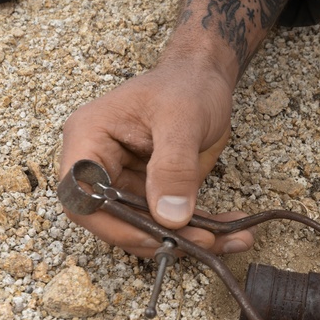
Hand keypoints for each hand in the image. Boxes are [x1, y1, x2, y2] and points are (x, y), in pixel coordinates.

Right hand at [58, 56, 253, 257]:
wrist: (205, 78)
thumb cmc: (186, 85)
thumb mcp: (182, 119)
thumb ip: (174, 167)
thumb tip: (170, 216)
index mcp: (90, 139)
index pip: (81, 197)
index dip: (112, 225)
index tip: (156, 236)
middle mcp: (102, 165)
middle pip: (114, 221)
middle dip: (160, 237)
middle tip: (205, 241)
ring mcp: (128, 182)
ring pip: (147, 228)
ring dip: (189, 240)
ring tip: (232, 239)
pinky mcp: (154, 192)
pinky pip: (173, 220)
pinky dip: (204, 230)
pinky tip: (237, 233)